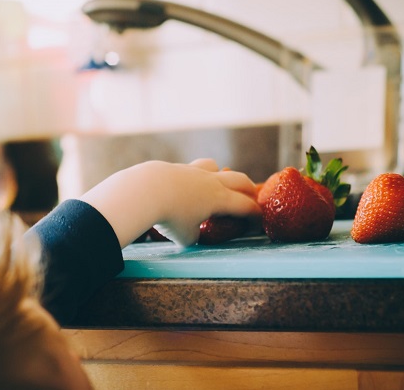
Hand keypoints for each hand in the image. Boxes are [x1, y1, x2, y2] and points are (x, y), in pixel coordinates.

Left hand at [79, 159, 260, 246]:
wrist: (145, 191)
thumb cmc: (169, 217)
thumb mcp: (185, 237)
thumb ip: (194, 235)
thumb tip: (192, 233)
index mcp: (220, 199)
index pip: (245, 206)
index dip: (255, 215)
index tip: (258, 221)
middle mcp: (211, 182)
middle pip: (239, 179)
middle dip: (248, 189)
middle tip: (251, 197)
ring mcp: (193, 171)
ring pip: (214, 166)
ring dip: (221, 174)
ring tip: (218, 184)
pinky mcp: (175, 168)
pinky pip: (191, 169)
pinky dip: (195, 177)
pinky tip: (185, 186)